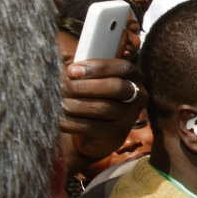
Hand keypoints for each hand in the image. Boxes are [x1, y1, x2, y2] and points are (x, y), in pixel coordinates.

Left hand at [60, 58, 145, 174]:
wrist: (92, 135)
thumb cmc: (90, 99)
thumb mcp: (91, 79)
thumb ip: (83, 68)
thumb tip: (65, 62)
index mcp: (133, 78)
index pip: (124, 68)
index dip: (98, 67)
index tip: (72, 70)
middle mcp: (137, 97)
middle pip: (117, 87)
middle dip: (86, 86)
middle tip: (64, 87)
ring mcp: (128, 118)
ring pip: (103, 107)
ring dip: (76, 104)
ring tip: (60, 103)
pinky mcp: (116, 135)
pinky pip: (92, 127)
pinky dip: (71, 122)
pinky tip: (59, 119)